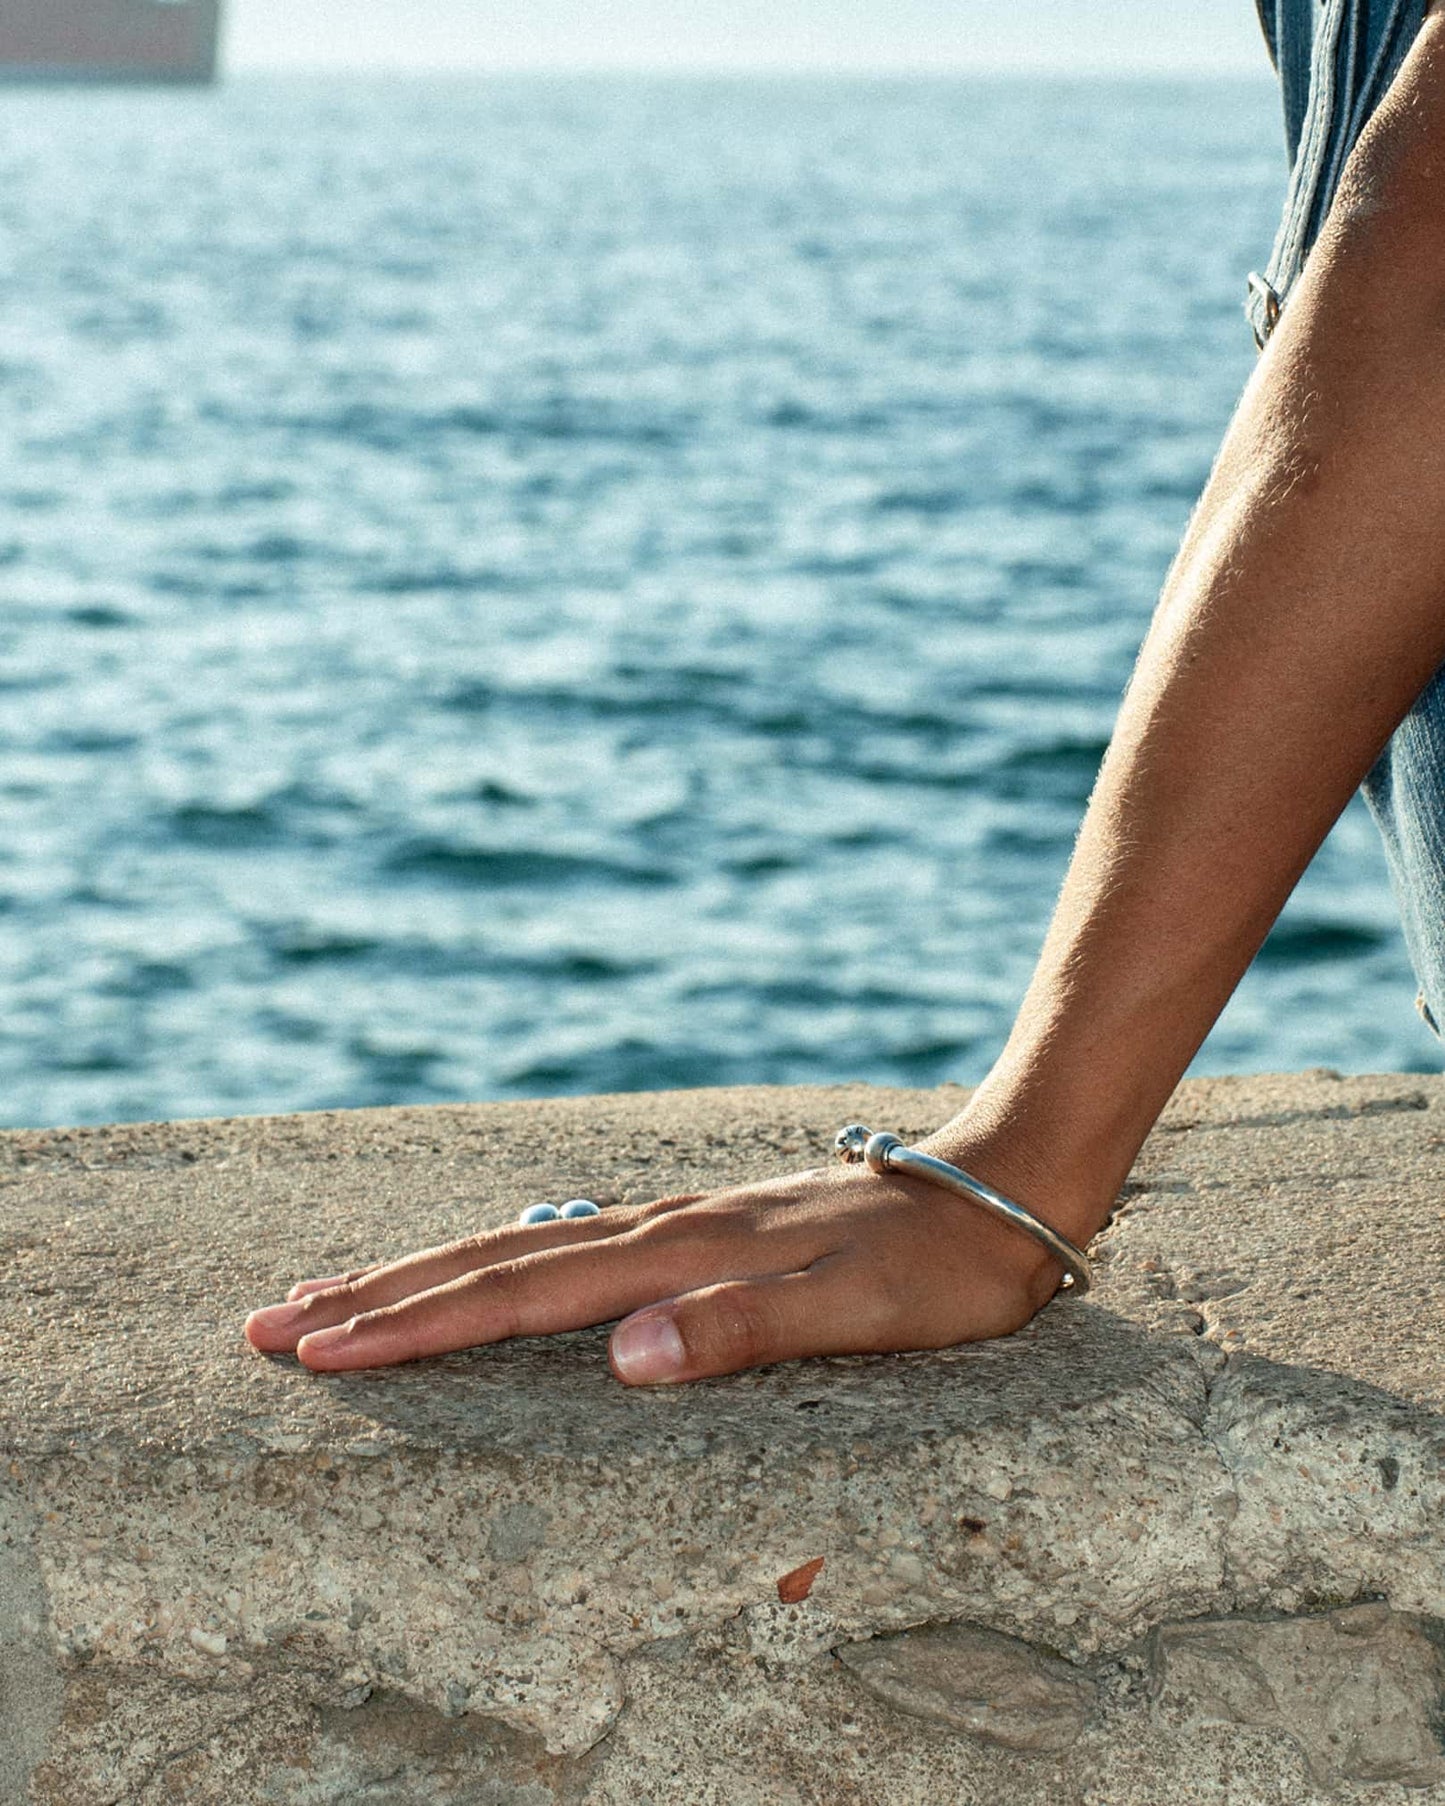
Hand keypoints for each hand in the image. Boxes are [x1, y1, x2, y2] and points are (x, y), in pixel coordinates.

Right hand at [243, 1135, 1089, 1384]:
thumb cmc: (942, 1265)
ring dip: (423, 1271)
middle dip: (379, 1295)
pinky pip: (570, 1242)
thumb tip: (620, 1358)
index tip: (320, 1350)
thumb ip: (744, 1328)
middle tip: (270, 1322)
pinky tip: (487, 1265)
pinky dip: (498, 1258)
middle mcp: (664, 1227)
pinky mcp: (702, 1223)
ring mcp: (679, 1218)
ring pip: (522, 1243)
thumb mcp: (861, 1310)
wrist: (1000, 1182)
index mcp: (682, 1254)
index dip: (416, 1326)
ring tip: (341, 1293)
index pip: (520, 1296)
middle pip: (493, 1258)